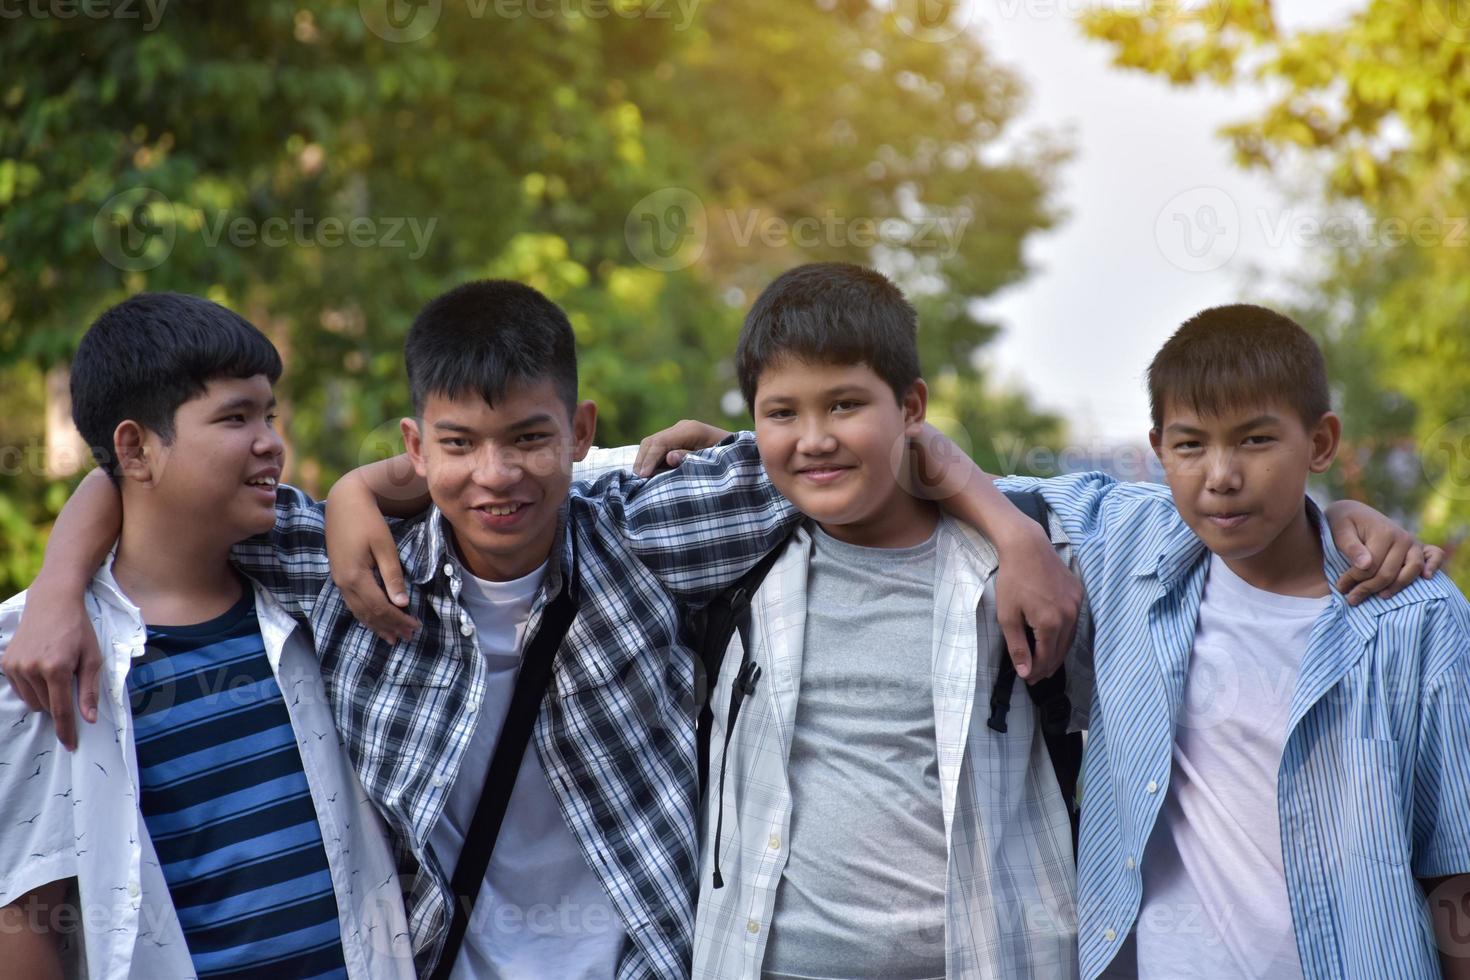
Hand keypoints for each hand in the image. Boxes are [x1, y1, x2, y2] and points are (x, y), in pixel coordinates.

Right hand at [1, 574, 101, 750]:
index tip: (71, 745)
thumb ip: (89, 690)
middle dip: (60, 703)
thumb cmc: (78, 630)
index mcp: (56, 668)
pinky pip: (20, 690)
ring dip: (46, 696)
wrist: (53, 603)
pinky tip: (42, 669)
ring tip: (57, 672)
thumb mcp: (93, 658)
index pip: (60, 710)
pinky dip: (33, 687)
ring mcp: (15, 666)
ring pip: (32, 701)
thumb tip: (88, 719)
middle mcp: (31, 669)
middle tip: (70, 681)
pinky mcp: (6, 663)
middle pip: (47, 706)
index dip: (66, 730)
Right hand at [325, 475, 419, 644]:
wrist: (344, 501)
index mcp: (355, 576)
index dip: (398, 620)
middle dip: (389, 627)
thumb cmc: (368, 520)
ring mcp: (338, 580)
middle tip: (408, 638)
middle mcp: (343, 582)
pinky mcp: (339, 575)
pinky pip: (352, 603)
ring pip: (358, 611)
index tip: (415, 628)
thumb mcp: (384, 545)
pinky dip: (365, 615)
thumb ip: (392, 575)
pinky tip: (374, 620)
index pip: (380, 608)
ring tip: (392, 638)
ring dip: (376, 625)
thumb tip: (401, 603)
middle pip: (368, 613)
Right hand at [633, 420, 731, 476]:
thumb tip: (670, 457)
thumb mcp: (713, 461)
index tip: (642, 476)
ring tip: (640, 480)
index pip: (661, 442)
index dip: (649, 459)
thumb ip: (691, 459)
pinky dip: (650, 460)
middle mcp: (682, 427)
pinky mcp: (677, 440)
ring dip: (644, 461)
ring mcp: (678, 432)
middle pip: (652, 441)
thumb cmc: (730, 460)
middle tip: (637, 481)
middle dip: (642, 460)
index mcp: (691, 430)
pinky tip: (648, 475)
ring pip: (651, 444)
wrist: (742, 454)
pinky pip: (657, 448)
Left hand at [991, 519, 1083, 681]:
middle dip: (1046, 666)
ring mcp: (1077, 604)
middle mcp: (1070, 616)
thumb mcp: (1008, 616)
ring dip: (1056, 652)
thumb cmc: (1013, 579)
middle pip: (1060, 651)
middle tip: (1034, 676)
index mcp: (1051, 623)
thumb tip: (1026, 672)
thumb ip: (1018, 647)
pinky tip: (1053, 639)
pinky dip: (1063, 634)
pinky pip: (1073, 622)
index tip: (1026, 679)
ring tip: (1044, 663)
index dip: (1036, 671)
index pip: (1046, 658)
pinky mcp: (1079, 594)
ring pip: (1069, 638)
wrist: (1027, 546)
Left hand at [1325, 500, 1444, 603]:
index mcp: (1383, 533)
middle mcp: (1402, 537)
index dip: (1354, 579)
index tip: (1340, 587)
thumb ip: (1350, 547)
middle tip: (1352, 598)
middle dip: (1368, 588)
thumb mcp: (1339, 530)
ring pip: (1412, 570)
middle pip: (1389, 572)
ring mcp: (1413, 542)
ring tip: (1380, 596)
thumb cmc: (1343, 522)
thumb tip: (1365, 565)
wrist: (1353, 512)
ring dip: (1396, 586)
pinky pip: (1435, 555)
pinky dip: (1434, 566)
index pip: (1371, 566)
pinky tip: (1426, 578)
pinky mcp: (1419, 547)